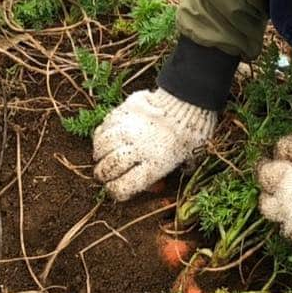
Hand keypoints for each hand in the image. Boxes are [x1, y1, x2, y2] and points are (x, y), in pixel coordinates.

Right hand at [93, 90, 216, 201]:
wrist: (189, 101)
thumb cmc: (193, 133)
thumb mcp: (188, 160)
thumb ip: (170, 174)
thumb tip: (155, 187)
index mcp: (155, 165)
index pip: (122, 187)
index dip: (114, 192)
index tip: (114, 190)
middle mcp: (138, 148)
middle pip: (109, 167)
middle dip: (102, 174)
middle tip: (103, 174)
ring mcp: (129, 129)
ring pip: (103, 146)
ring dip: (99, 154)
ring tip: (101, 156)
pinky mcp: (124, 111)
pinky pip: (104, 125)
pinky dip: (101, 134)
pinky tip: (104, 137)